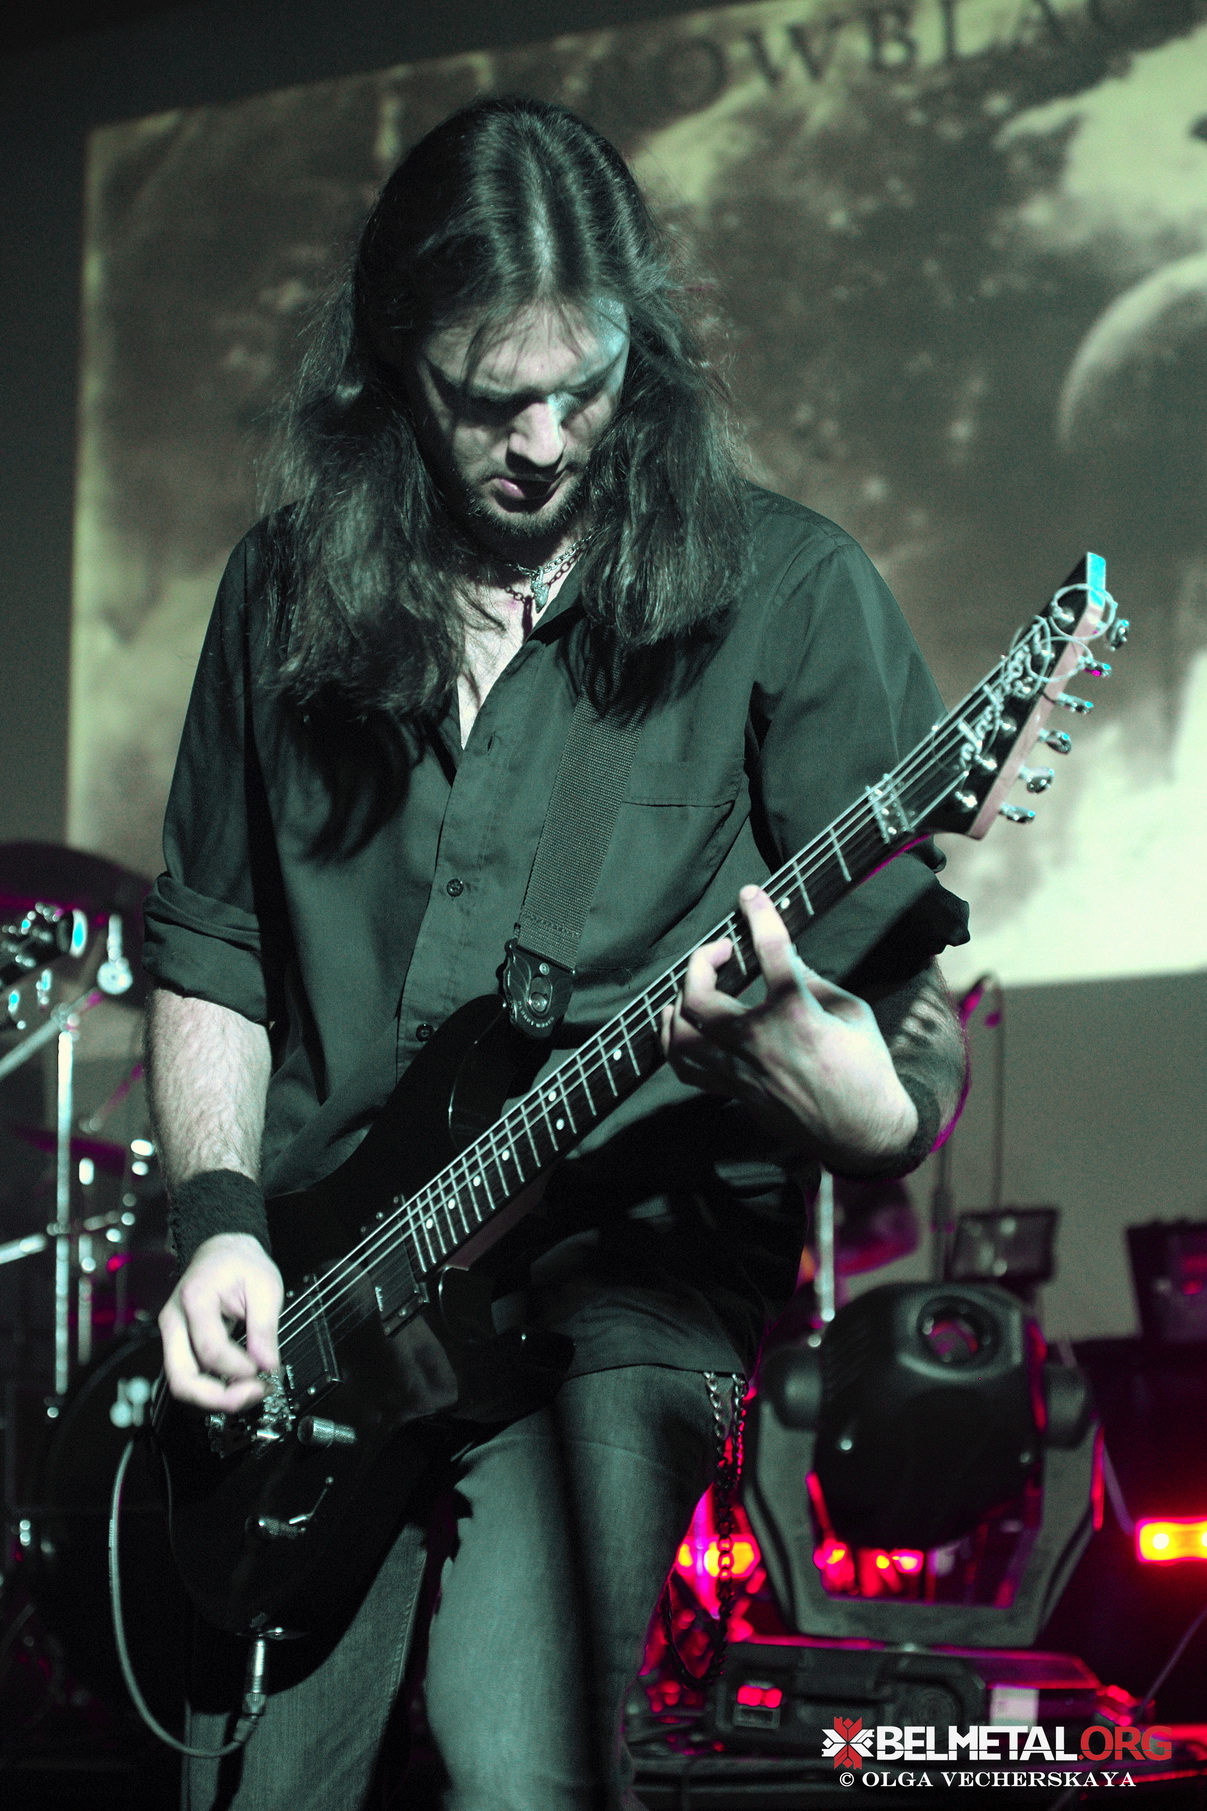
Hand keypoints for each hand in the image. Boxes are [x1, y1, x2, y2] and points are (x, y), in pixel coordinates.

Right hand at [159, 1232, 282, 1411]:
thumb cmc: (240, 1264)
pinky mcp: (180, 1345)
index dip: (238, 1366)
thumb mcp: (264, 1286)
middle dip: (218, 1397)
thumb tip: (267, 1363)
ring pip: (183, 1383)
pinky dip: (214, 1387)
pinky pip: (191, 1375)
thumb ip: (264, 1326)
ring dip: (216, 1397)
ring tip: (249, 1392)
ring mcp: (174, 1334)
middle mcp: (175, 1320)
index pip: (210, 1349)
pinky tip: (238, 1383)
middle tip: (251, 1394)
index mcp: (195, 1298)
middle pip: (182, 1378)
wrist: (222, 1253)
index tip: (262, 1368)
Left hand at [660, 885, 917, 1170]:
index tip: (750, 894)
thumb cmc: (867, 1069)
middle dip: (702, 961)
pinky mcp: (735, 1093)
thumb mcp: (851, 1012)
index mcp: (797, 1015)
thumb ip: (812, 981)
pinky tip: (688, 1025)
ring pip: (682, 1035)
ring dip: (680, 1002)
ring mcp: (742, 1072)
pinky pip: (686, 1068)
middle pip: (700, 996)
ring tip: (697, 988)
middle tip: (722, 951)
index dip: (758, 914)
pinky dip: (676, 1042)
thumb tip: (785, 955)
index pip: (770, 950)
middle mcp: (760, 1042)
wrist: (864, 1133)